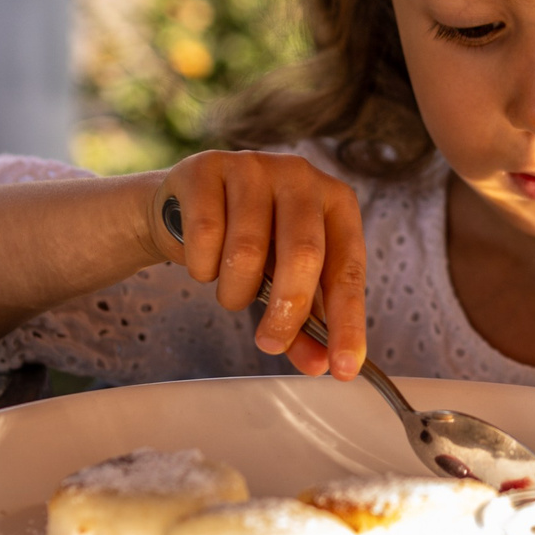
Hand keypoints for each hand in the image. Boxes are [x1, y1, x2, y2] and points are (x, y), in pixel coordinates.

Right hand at [151, 151, 366, 379]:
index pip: (349, 269)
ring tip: (231, 293)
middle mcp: (301, 176)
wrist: (185, 211)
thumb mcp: (284, 283)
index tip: (342, 368)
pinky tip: (205, 263)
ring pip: (247, 251)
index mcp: (336, 202)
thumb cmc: (250, 246)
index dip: (347, 323)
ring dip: (235, 292)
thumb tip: (320, 365)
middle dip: (286, 312)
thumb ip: (305, 324)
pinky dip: (202, 268)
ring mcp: (253, 165)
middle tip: (270, 343)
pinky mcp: (207, 168)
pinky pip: (205, 236)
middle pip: (303, 254)